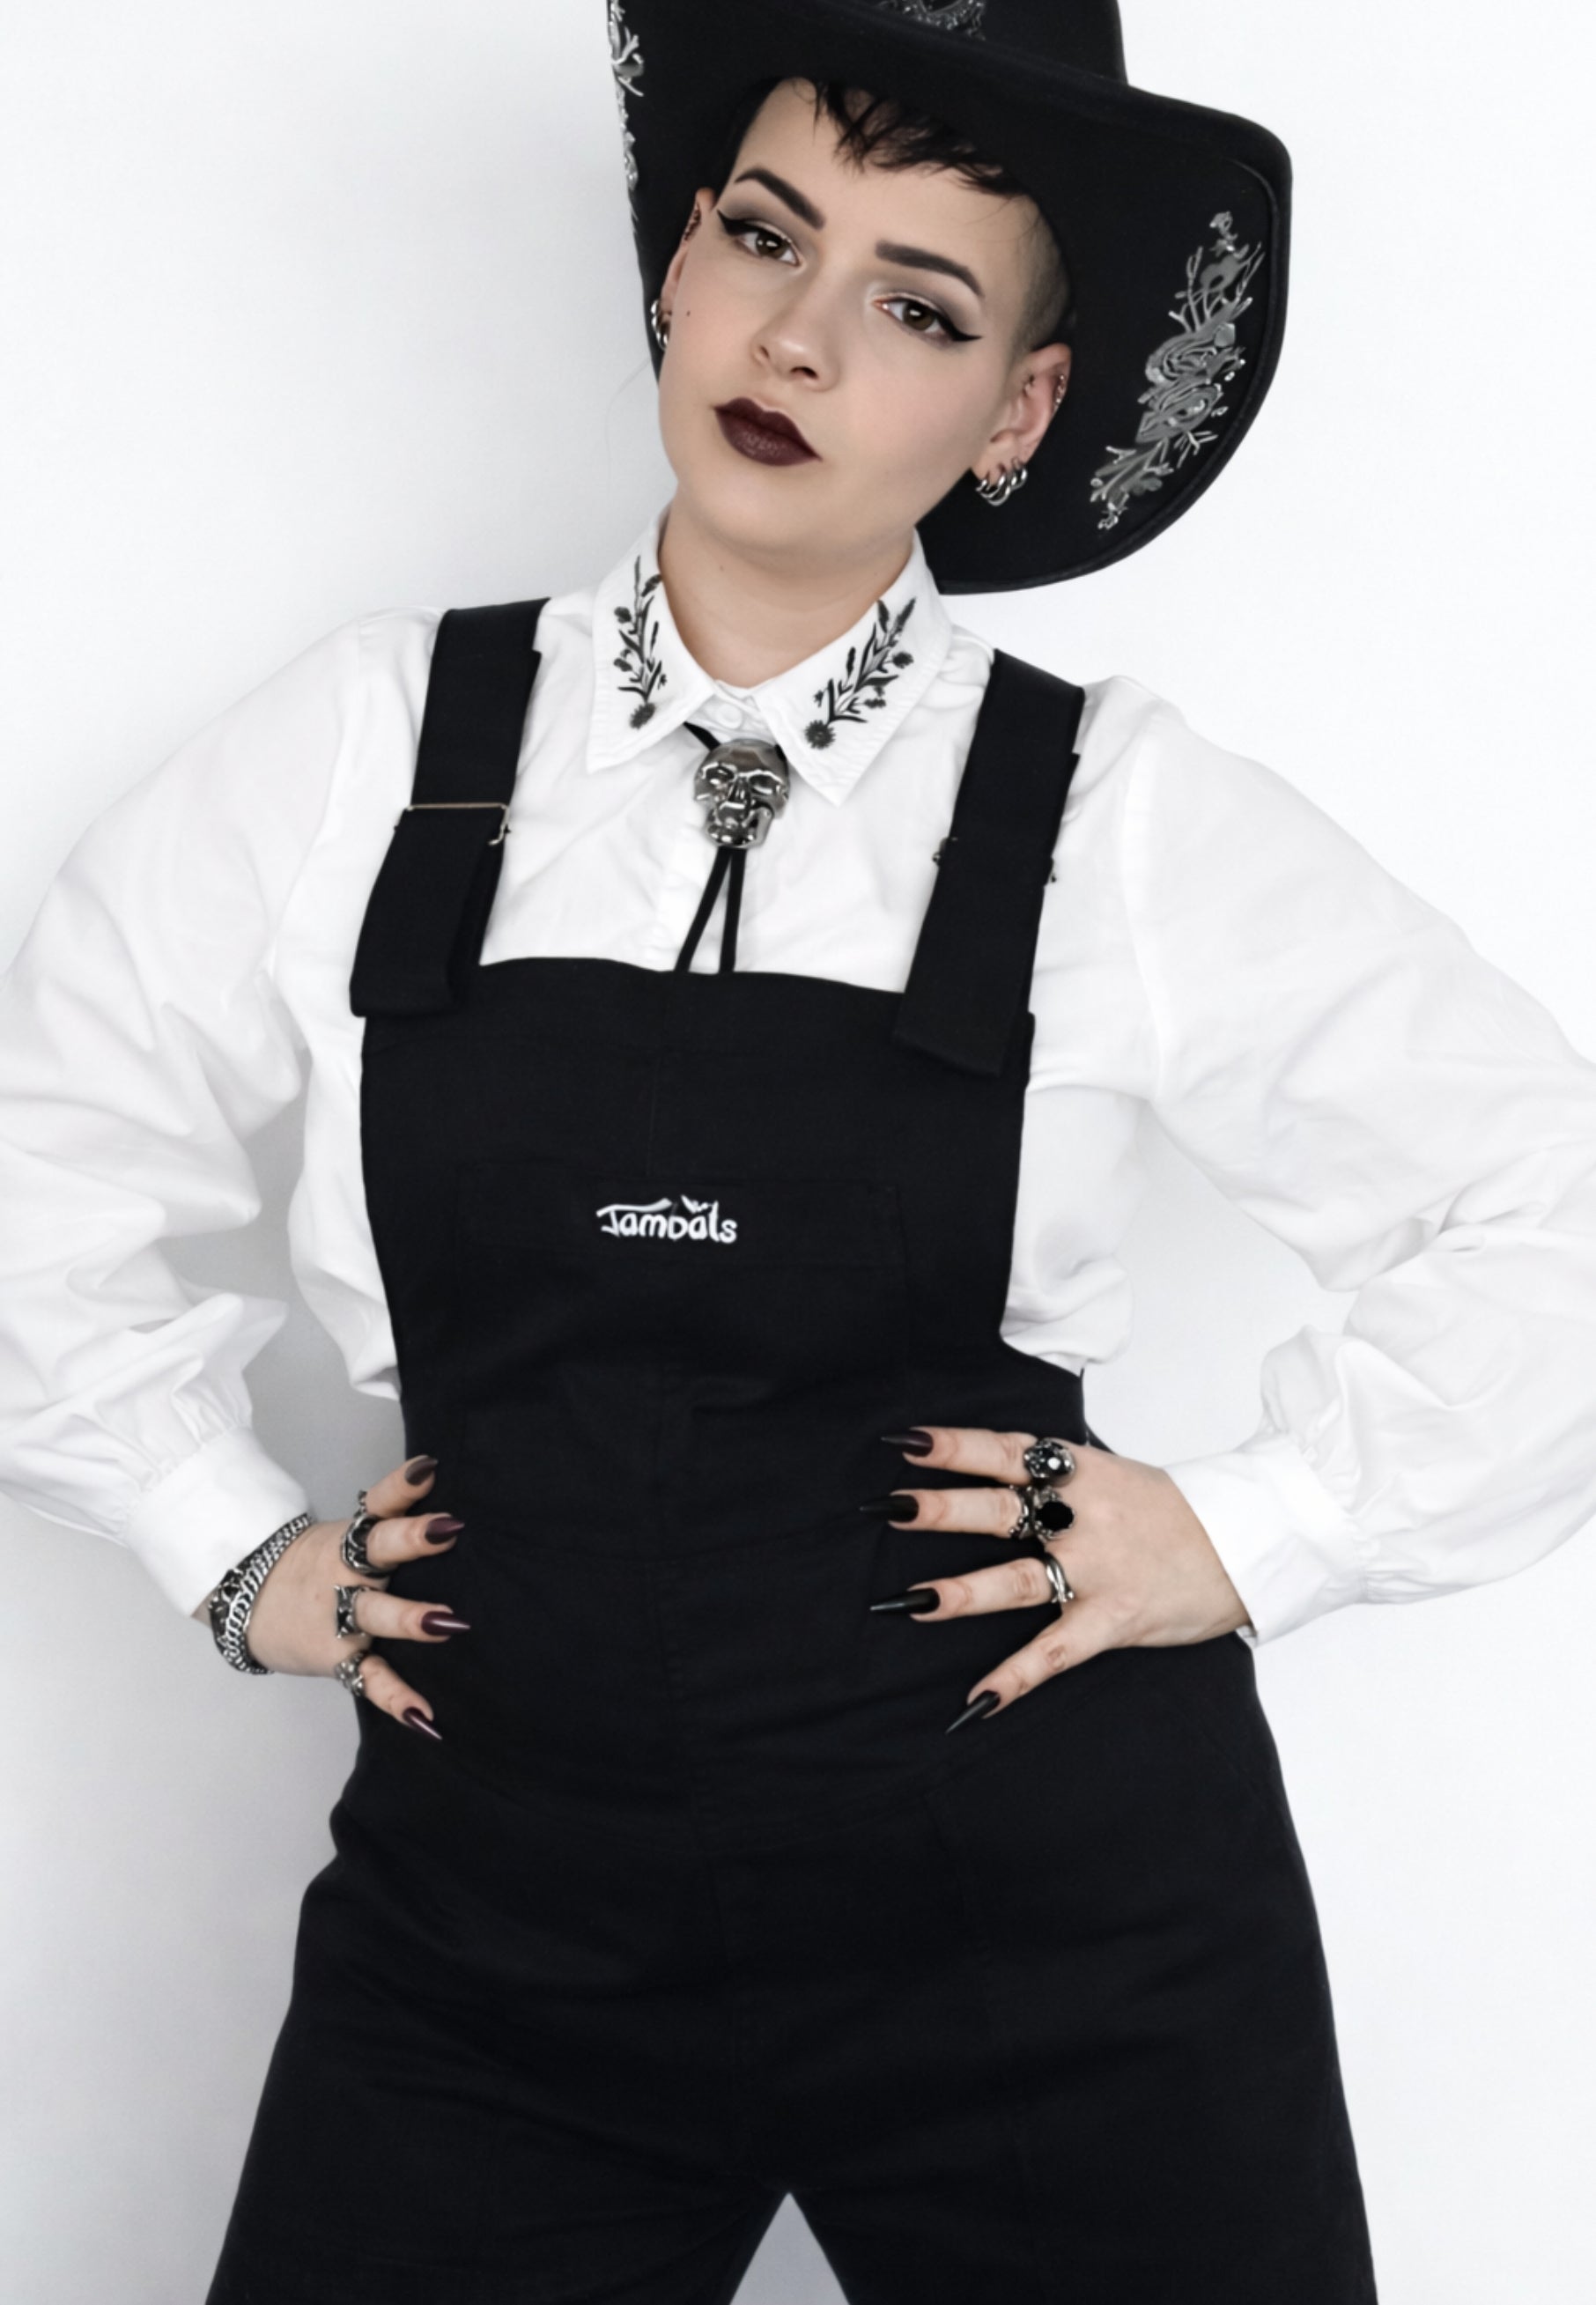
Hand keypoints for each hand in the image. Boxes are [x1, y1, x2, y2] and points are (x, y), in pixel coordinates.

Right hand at [193, 1456, 465, 1738]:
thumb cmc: (312, 1568)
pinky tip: (425, 1717)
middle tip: (448, 1531)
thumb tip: (449, 1512)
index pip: (377, 1504)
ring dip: (410, 1618)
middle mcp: (346, 1573)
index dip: (402, 1486)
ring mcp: (340, 1617)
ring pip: (374, 1613)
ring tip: (448, 1622)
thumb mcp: (341, 1538)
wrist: (246, 1605)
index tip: (428, 1469)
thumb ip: (387, 1527)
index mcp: (349, 1539)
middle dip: (411, 1540)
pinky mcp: (339, 1658)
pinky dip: (397, 1699)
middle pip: (376, 1550)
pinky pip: (369, 1679)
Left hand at [870, 1428, 1251, 1723]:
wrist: (1253, 1542)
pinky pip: (1058, 1651)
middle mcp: (1084, 1516)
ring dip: (962, 1592)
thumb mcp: (1115, 1476)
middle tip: (886, 1507)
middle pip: (1000, 1509)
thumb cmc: (1176, 1512)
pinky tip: (978, 1699)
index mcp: (1082, 1472)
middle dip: (941, 1509)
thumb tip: (995, 1469)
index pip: (1008, 1451)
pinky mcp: (1117, 1618)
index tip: (906, 1442)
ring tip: (911, 1600)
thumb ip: (1058, 1477)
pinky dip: (1017, 1676)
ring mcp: (1100, 1568)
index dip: (956, 1446)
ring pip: (1019, 1579)